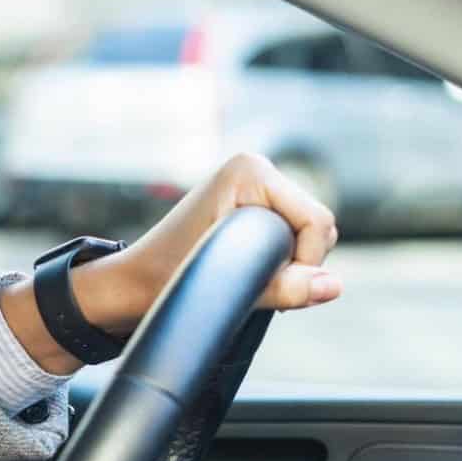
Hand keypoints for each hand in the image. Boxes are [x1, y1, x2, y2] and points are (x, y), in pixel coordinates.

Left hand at [0, 153, 340, 374]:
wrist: (127, 287)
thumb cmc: (162, 284)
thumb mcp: (224, 287)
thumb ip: (282, 287)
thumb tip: (334, 287)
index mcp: (250, 172)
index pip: (317, 221)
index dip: (307, 263)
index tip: (271, 290)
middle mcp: (256, 170)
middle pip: (318, 227)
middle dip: (299, 264)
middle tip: (256, 290)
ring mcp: (255, 188)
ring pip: (309, 237)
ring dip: (290, 266)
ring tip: (249, 284)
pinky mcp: (253, 209)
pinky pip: (293, 240)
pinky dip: (283, 265)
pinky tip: (252, 278)